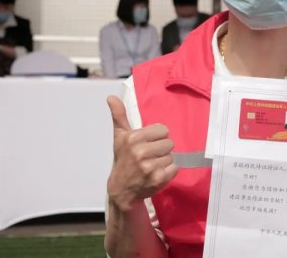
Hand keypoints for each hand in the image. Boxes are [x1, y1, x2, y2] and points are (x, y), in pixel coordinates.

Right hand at [106, 96, 177, 211]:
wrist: (121, 189)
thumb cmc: (123, 159)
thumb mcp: (120, 136)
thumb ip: (119, 115)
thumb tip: (111, 97)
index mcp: (133, 138)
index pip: (163, 130)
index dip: (157, 137)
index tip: (148, 143)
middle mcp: (140, 152)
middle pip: (169, 143)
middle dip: (161, 149)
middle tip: (150, 156)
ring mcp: (149, 167)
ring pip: (171, 156)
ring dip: (164, 161)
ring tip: (151, 165)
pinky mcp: (158, 179)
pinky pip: (174, 168)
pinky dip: (168, 172)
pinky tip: (156, 173)